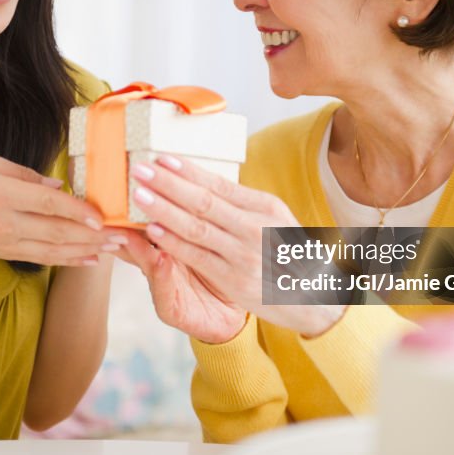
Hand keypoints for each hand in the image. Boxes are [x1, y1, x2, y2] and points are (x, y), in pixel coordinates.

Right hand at [0, 153, 125, 265]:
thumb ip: (25, 173)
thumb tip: (59, 185)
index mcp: (2, 193)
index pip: (47, 203)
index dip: (77, 211)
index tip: (101, 216)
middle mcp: (7, 222)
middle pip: (57, 230)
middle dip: (93, 234)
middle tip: (122, 235)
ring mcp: (7, 242)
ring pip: (55, 249)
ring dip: (87, 249)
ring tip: (114, 249)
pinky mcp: (7, 254)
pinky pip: (44, 258)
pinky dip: (69, 260)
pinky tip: (90, 260)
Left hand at [128, 155, 344, 337]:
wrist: (314, 297)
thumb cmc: (287, 252)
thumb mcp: (275, 219)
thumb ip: (242, 203)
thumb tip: (203, 180)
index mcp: (265, 206)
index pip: (218, 184)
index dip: (187, 170)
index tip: (161, 158)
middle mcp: (255, 227)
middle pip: (203, 201)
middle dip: (167, 183)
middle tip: (140, 169)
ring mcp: (244, 255)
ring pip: (196, 227)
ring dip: (164, 209)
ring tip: (140, 195)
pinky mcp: (234, 280)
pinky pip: (197, 256)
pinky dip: (173, 242)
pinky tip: (153, 230)